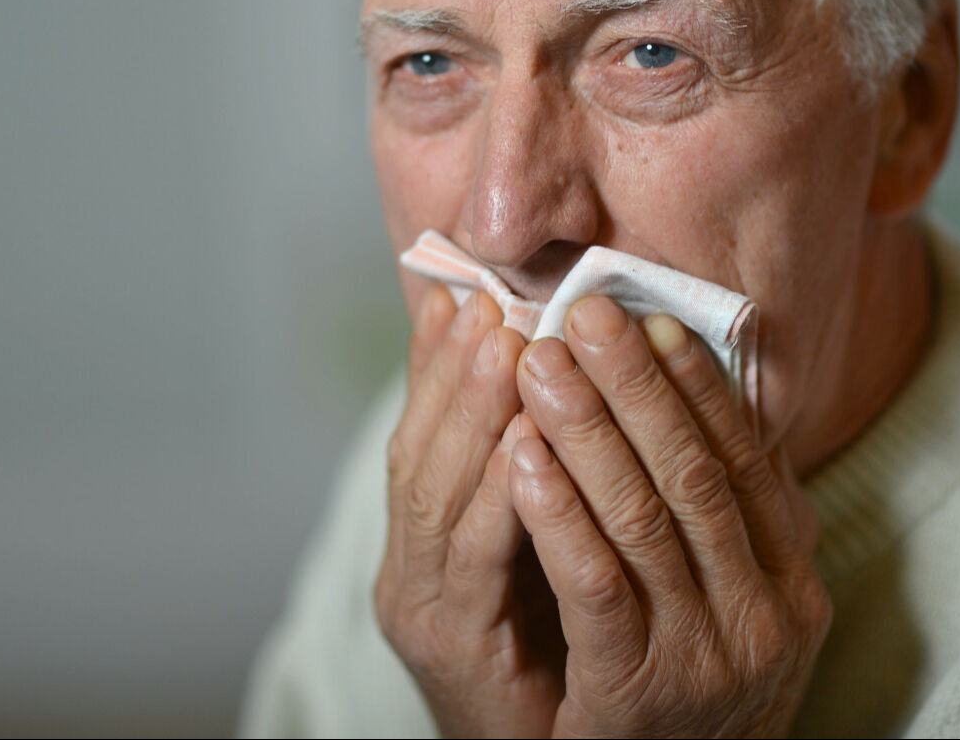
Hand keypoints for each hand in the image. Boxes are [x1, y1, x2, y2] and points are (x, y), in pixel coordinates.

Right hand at [375, 285, 565, 736]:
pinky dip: (500, 497)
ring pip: (433, 495)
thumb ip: (533, 483)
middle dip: (453, 372)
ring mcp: (422, 611)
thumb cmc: (551, 664)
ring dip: (470, 412)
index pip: (422, 437)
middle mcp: (408, 572)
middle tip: (491, 303)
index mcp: (424, 546)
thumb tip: (551, 390)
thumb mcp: (533, 560)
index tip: (472, 295)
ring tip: (506, 344)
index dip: (440, 365)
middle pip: (418, 453)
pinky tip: (528, 444)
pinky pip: (476, 563)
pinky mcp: (452, 651)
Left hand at [508, 295, 830, 737]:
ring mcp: (707, 656)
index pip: (745, 458)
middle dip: (632, 384)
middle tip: (581, 310)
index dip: (695, 383)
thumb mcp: (727, 597)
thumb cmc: (686, 681)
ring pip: (642, 518)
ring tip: (537, 360)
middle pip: (693, 472)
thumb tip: (687, 390)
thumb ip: (718, 512)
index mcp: (790, 579)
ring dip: (585, 428)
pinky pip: (596, 584)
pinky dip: (558, 513)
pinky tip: (522, 455)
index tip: (649, 315)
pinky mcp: (640, 690)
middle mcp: (765, 615)